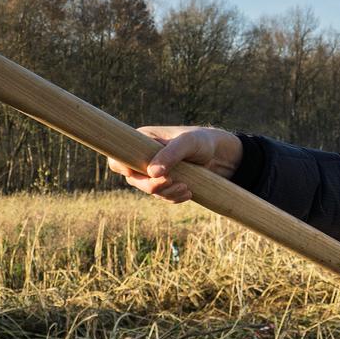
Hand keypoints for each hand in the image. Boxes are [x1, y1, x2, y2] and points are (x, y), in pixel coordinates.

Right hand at [108, 126, 242, 202]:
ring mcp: (154, 172)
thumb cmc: (202, 141)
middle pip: (133, 178)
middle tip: (169, 181)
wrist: (220, 155)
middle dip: (150, 185)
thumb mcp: (188, 143)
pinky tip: (188, 192)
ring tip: (186, 188)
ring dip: (166, 192)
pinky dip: (173, 197)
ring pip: (149, 190)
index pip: (119, 156)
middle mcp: (144, 157)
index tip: (132, 173)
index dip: (121, 166)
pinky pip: (162, 196)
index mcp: (142, 141)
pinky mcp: (165, 183)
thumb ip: (170, 154)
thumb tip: (152, 173)